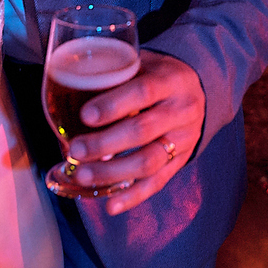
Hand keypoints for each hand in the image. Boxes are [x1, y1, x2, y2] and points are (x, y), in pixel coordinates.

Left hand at [67, 50, 204, 214]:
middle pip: (143, 130)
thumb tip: (69, 83)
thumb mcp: (144, 62)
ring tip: (83, 175)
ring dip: (113, 172)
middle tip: (76, 149)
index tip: (85, 116)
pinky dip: (133, 196)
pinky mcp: (181, 160)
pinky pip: (158, 182)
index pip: (143, 92)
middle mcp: (182, 110)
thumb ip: (116, 73)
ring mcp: (184, 139)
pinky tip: (111, 205)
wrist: (198, 90)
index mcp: (172, 80)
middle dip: (105, 143)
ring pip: (149, 161)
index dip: (113, 105)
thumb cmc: (158, 74)